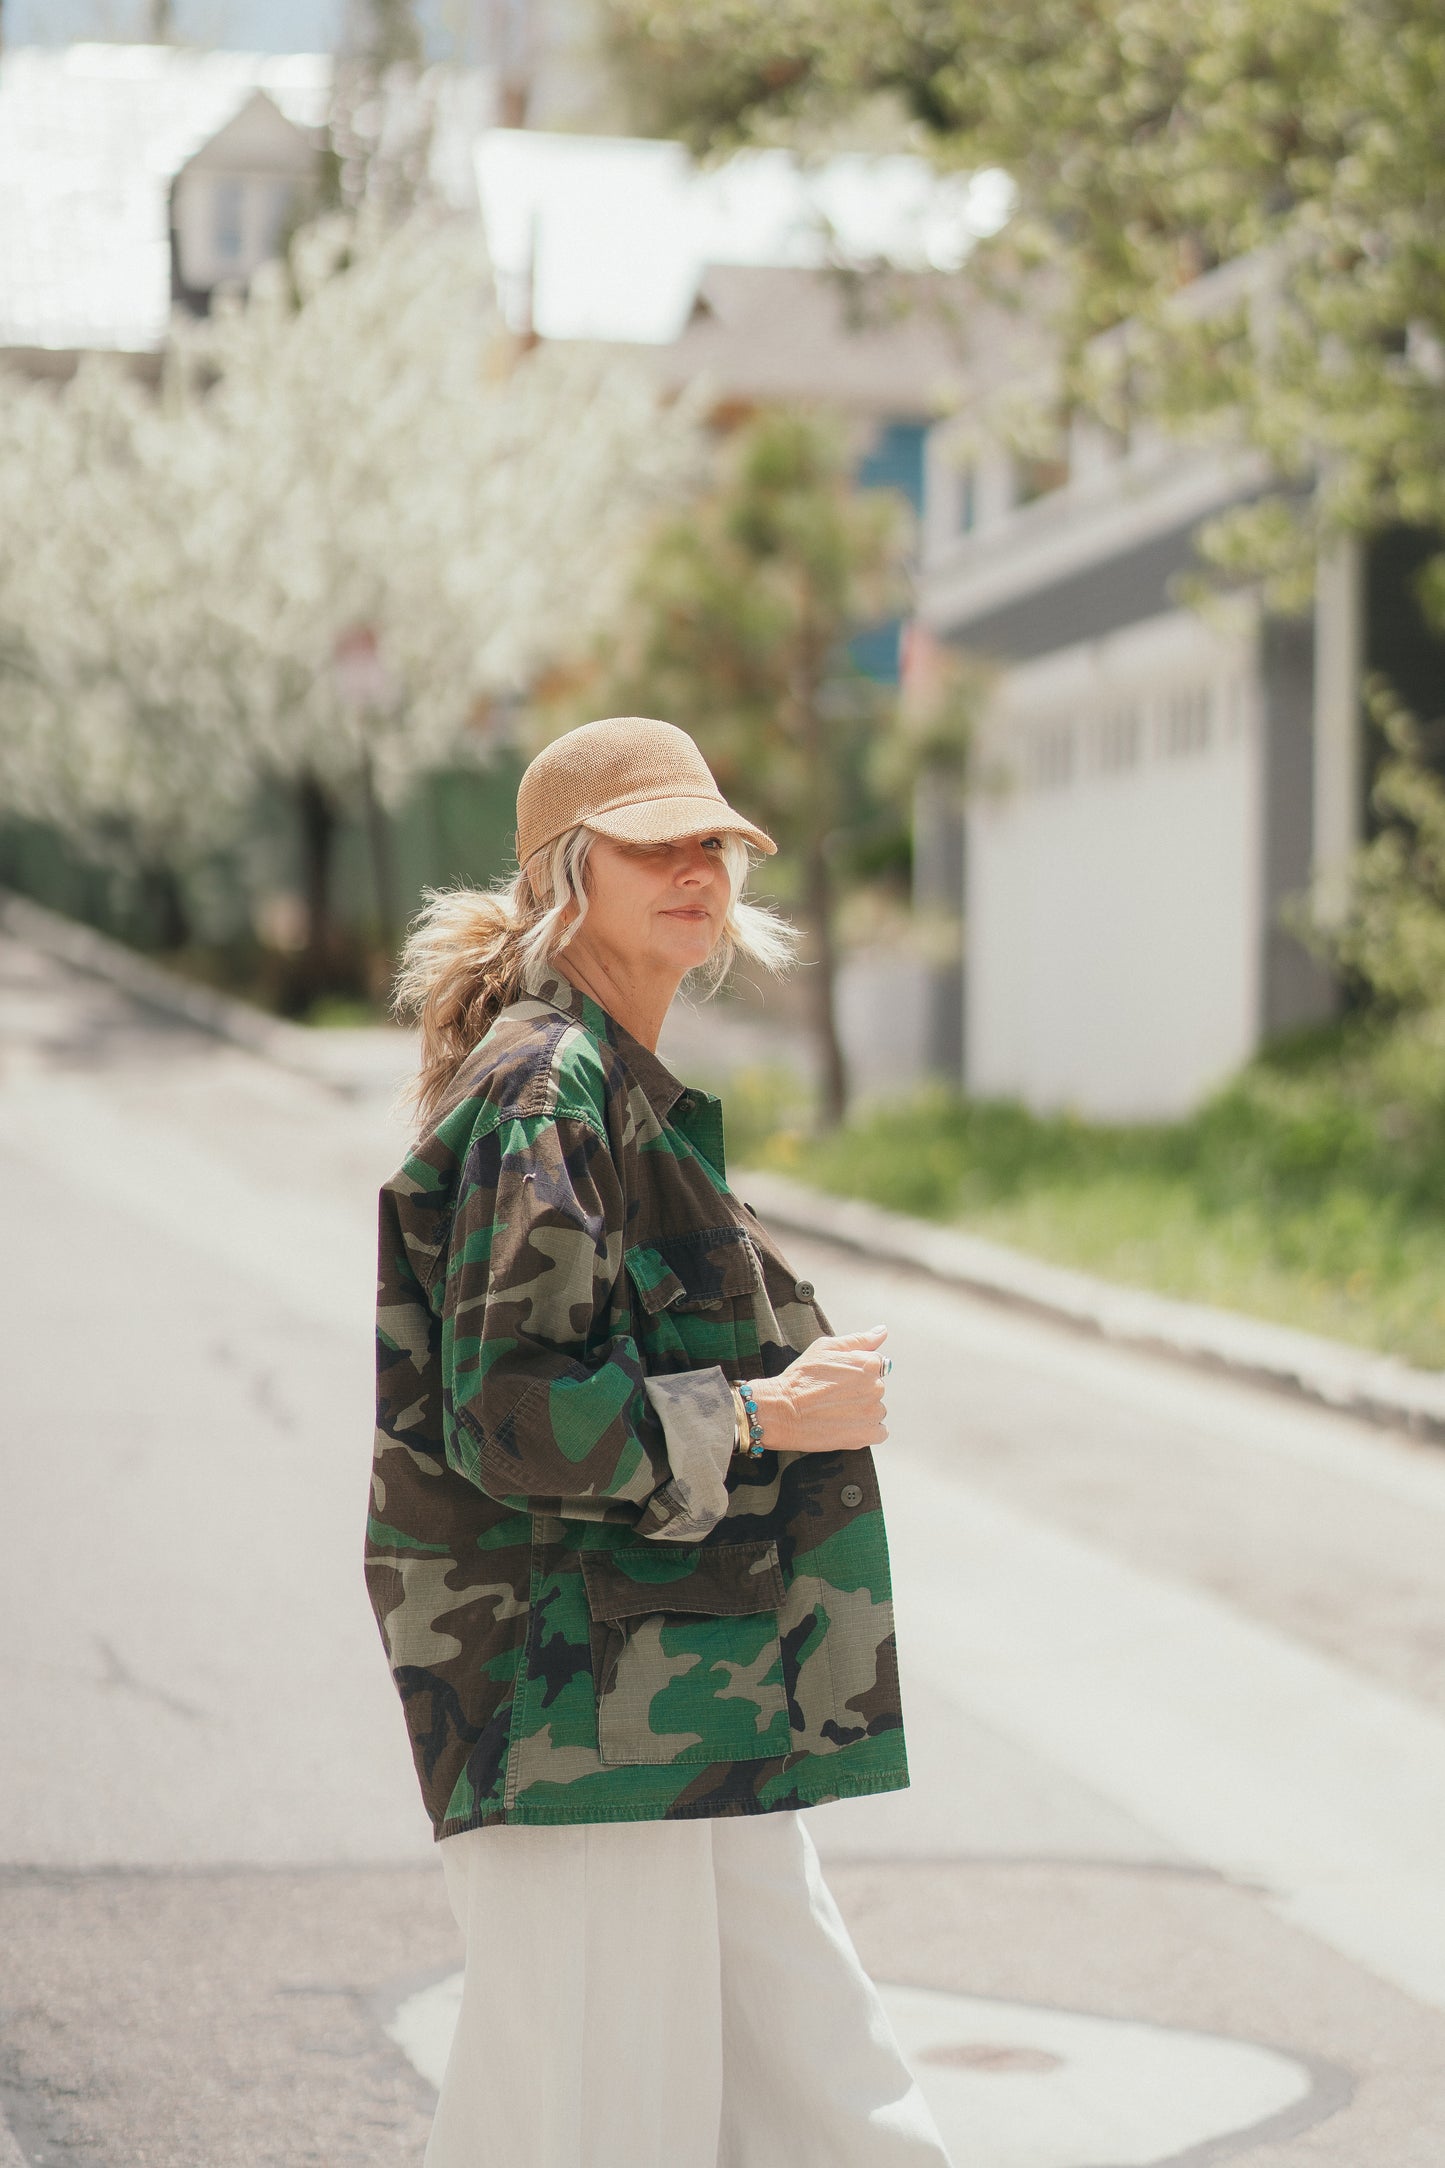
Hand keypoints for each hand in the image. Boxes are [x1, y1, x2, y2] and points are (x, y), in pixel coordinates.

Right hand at [747, 1325, 888, 1455]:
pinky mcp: (867, 1436)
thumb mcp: (825, 1348)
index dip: (855, 1372)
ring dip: (862, 1412)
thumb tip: (882, 1332)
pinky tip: (845, 1426)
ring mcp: (873, 1413)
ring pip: (876, 1411)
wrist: (781, 1411)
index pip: (876, 1366)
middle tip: (833, 1396)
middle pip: (875, 1389)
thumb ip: (859, 1340)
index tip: (839, 1380)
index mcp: (869, 1364)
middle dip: (859, 1392)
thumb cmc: (800, 1378)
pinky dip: (865, 1431)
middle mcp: (876, 1387)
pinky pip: (878, 1433)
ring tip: (835, 1412)